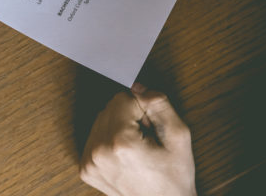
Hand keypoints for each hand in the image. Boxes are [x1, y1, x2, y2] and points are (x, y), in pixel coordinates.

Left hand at [79, 84, 195, 195]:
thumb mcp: (179, 136)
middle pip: (110, 108)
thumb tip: (137, 87)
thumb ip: (159, 104)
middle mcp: (99, 152)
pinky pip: (95, 137)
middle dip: (129, 117)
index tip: (151, 129)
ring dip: (118, 127)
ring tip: (136, 149)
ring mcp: (89, 162)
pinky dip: (109, 140)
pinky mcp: (85, 168)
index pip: (123, 98)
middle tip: (146, 140)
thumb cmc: (174, 177)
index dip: (142, 109)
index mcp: (120, 142)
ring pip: (101, 120)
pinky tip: (125, 156)